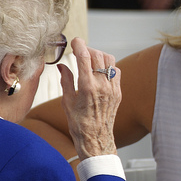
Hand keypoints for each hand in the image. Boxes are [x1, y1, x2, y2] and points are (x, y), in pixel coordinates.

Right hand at [58, 38, 120, 158]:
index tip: (75, 41)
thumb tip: (62, 66)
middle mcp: (102, 86)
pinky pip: (116, 71)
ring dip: (99, 55)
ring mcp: (112, 89)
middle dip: (88, 49)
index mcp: (87, 88)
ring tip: (90, 59)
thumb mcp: (67, 102)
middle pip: (98, 55)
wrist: (96, 140)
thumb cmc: (79, 124)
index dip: (79, 45)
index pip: (85, 58)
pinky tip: (100, 70)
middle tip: (80, 51)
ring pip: (110, 60)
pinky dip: (108, 66)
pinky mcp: (118, 92)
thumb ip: (66, 80)